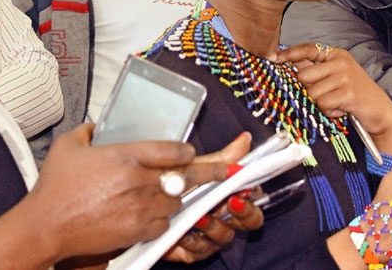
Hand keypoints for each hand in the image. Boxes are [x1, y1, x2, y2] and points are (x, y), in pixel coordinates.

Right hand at [27, 124, 237, 260]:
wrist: (46, 227)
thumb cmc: (54, 188)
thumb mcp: (69, 146)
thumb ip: (89, 130)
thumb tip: (99, 125)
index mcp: (127, 156)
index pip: (174, 149)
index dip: (186, 151)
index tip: (189, 152)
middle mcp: (140, 181)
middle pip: (187, 175)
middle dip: (211, 171)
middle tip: (229, 169)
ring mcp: (141, 207)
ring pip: (176, 200)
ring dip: (174, 196)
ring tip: (166, 194)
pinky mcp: (138, 230)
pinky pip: (164, 223)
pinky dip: (161, 218)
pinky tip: (150, 213)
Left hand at [163, 133, 264, 262]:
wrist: (138, 199)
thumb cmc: (171, 183)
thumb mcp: (195, 167)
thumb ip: (222, 157)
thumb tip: (245, 139)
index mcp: (229, 195)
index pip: (252, 199)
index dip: (251, 197)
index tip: (244, 189)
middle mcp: (223, 216)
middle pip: (247, 222)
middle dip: (242, 214)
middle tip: (230, 203)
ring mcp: (210, 234)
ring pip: (225, 236)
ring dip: (215, 226)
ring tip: (201, 216)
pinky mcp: (193, 250)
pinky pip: (202, 251)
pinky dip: (195, 242)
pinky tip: (184, 232)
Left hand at [275, 42, 391, 155]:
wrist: (381, 113)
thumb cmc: (357, 96)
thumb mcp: (337, 77)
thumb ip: (316, 70)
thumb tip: (291, 63)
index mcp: (337, 55)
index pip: (308, 49)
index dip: (289, 53)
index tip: (273, 58)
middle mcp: (341, 62)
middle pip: (303, 76)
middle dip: (309, 90)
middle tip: (326, 96)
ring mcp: (345, 77)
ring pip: (311, 93)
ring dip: (321, 103)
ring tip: (337, 103)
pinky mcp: (348, 93)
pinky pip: (322, 104)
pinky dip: (329, 111)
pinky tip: (341, 110)